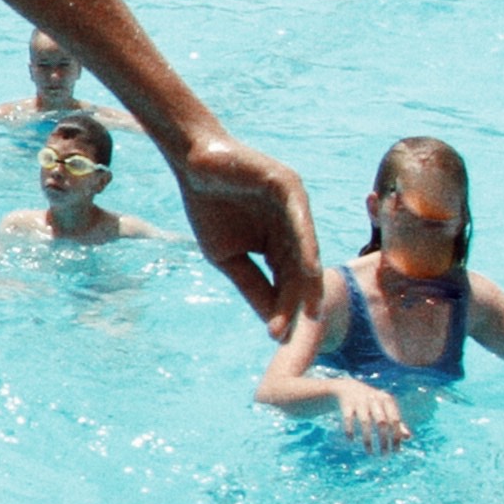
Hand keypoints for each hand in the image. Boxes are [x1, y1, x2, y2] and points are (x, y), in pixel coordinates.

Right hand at [164, 134, 318, 335]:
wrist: (193, 165)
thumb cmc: (208, 207)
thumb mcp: (227, 256)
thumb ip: (250, 283)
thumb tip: (269, 319)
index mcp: (279, 244)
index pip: (286, 282)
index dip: (284, 309)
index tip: (279, 339)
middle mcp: (293, 228)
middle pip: (300, 272)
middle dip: (298, 304)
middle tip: (295, 334)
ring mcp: (295, 208)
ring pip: (305, 251)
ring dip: (306, 283)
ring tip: (308, 312)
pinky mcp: (290, 188)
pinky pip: (301, 222)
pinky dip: (306, 246)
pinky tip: (309, 269)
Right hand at [335, 381, 410, 453]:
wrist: (348, 387)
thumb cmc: (372, 403)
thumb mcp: (385, 409)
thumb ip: (396, 421)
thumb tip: (407, 437)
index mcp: (386, 400)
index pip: (394, 420)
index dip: (396, 436)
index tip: (396, 451)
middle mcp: (374, 399)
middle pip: (381, 422)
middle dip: (383, 440)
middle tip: (384, 455)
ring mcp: (360, 401)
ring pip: (365, 422)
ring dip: (368, 439)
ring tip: (370, 452)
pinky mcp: (347, 404)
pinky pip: (348, 419)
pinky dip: (350, 430)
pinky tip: (351, 441)